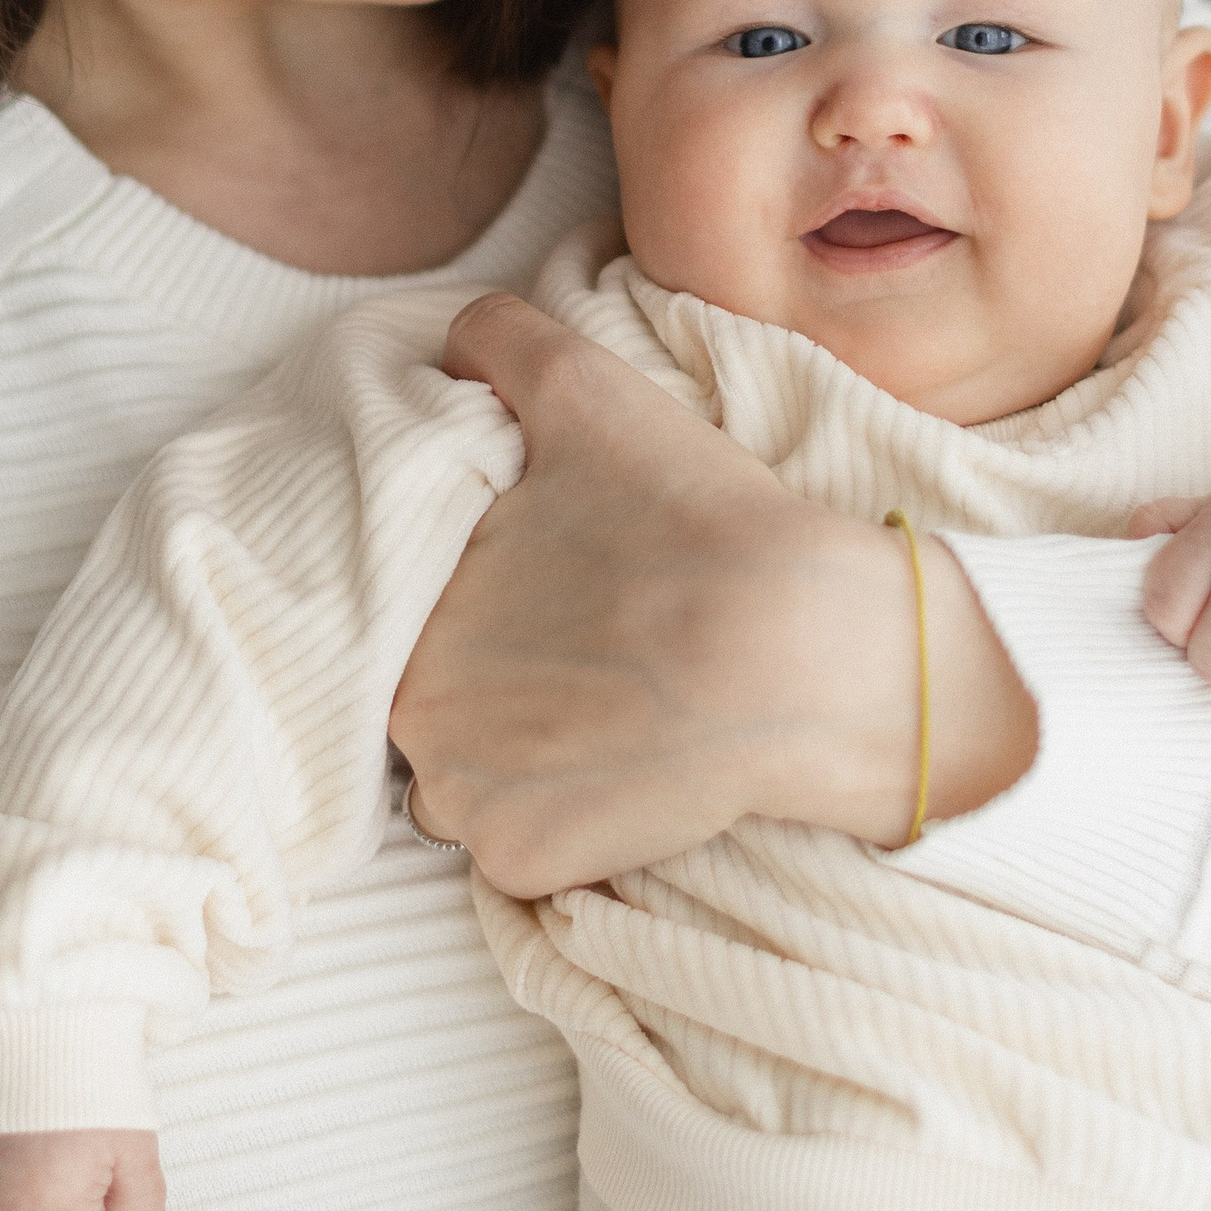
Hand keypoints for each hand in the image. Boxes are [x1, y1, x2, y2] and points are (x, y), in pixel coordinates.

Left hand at [390, 294, 1035, 896]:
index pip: (415, 609)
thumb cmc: (692, 520)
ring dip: (520, 753)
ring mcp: (467, 806)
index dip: (488, 593)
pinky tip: (627, 768)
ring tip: (610, 706)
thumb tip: (450, 346)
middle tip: (592, 642)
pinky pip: (521, 849)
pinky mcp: (527, 867)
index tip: (562, 586)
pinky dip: (565, 819)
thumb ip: (496, 343)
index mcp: (409, 606)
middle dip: (497, 674)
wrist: (801, 654)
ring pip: (469, 779)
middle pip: (435, 697)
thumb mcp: (589, 389)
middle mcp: (412, 717)